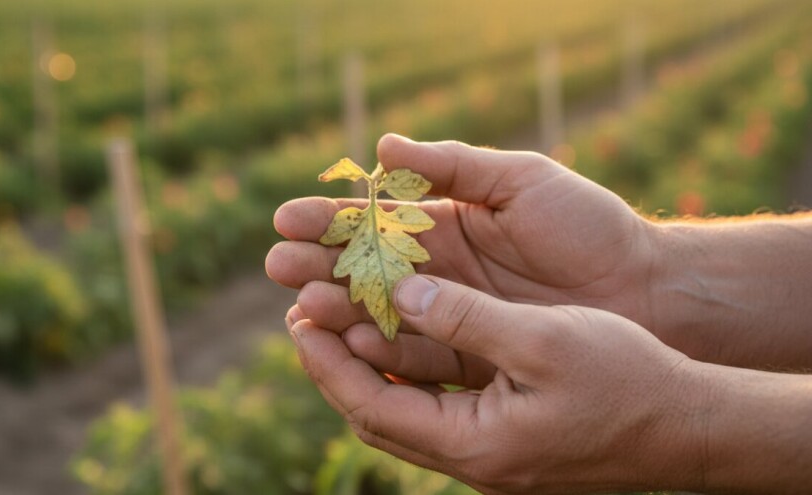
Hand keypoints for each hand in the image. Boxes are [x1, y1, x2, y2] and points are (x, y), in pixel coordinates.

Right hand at [267, 134, 661, 340]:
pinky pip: (418, 355)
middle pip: (366, 270)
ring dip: (340, 310)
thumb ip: (453, 164)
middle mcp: (441, 271)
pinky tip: (349, 345)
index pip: (375, 221)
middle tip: (277, 266)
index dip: (330, 219)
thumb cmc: (588, 225)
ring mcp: (453, 314)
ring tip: (301, 306)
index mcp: (446, 223)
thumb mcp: (521, 179)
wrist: (646, 289)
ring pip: (383, 314)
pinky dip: (382, 350)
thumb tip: (382, 143)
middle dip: (319, 266)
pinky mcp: (471, 355)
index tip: (286, 218)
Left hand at [286, 275, 703, 493]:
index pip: (371, 406)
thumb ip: (466, 316)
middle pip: (376, 415)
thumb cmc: (626, 380)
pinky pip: (434, 409)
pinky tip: (400, 338)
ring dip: (366, 367)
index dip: (328, 360)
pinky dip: (405, 374)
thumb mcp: (543, 340)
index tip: (298, 316)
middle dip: (334, 364)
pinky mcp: (503, 440)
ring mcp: (487, 455)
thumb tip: (404, 291)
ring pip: (402, 413)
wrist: (688, 425)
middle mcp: (471, 460)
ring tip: (338, 319)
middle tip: (305, 314)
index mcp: (474, 445)